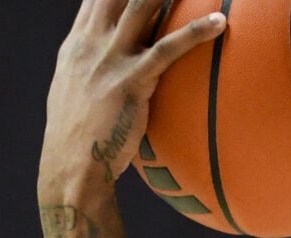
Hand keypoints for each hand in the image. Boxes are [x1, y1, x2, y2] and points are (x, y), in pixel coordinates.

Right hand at [41, 0, 224, 194]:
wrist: (70, 168)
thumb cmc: (81, 141)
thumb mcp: (78, 96)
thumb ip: (94, 74)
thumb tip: (113, 72)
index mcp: (77, 43)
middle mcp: (91, 42)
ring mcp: (110, 59)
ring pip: (141, 6)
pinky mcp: (132, 81)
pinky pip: (169, 50)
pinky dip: (196, 33)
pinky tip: (219, 22)